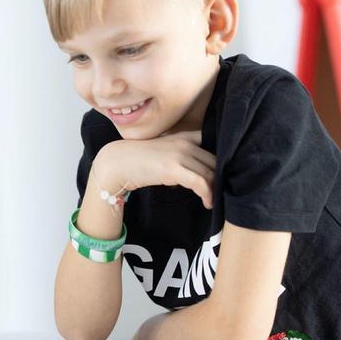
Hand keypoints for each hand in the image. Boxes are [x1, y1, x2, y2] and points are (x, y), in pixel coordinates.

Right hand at [93, 130, 215, 208]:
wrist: (118, 163)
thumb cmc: (139, 160)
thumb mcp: (164, 151)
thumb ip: (182, 156)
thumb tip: (196, 174)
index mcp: (185, 136)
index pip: (213, 147)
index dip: (221, 162)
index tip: (221, 176)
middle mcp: (186, 143)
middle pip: (215, 162)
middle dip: (219, 178)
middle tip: (220, 192)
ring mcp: (180, 155)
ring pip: (211, 174)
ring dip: (215, 189)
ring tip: (213, 201)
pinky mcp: (174, 169)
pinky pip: (201, 183)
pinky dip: (207, 195)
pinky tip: (207, 203)